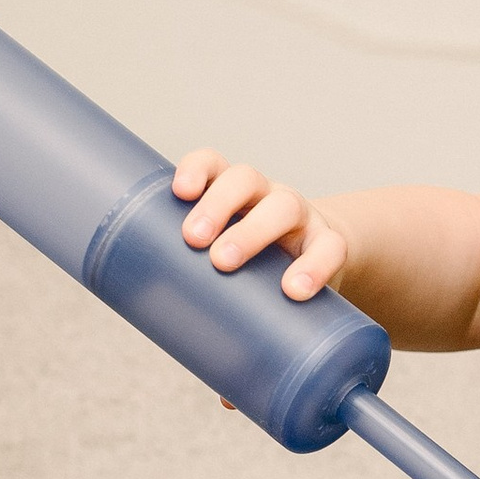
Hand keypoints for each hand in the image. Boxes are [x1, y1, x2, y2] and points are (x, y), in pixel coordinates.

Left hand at [172, 146, 350, 301]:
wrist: (317, 266)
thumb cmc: (256, 266)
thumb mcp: (225, 254)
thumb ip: (195, 267)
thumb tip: (149, 314)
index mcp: (235, 193)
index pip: (214, 164)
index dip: (196, 171)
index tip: (180, 193)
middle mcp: (266, 196)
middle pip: (244, 180)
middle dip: (216, 206)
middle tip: (193, 240)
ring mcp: (301, 217)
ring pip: (282, 206)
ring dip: (251, 232)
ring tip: (226, 264)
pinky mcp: (330, 243)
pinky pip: (329, 247)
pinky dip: (313, 267)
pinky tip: (294, 290)